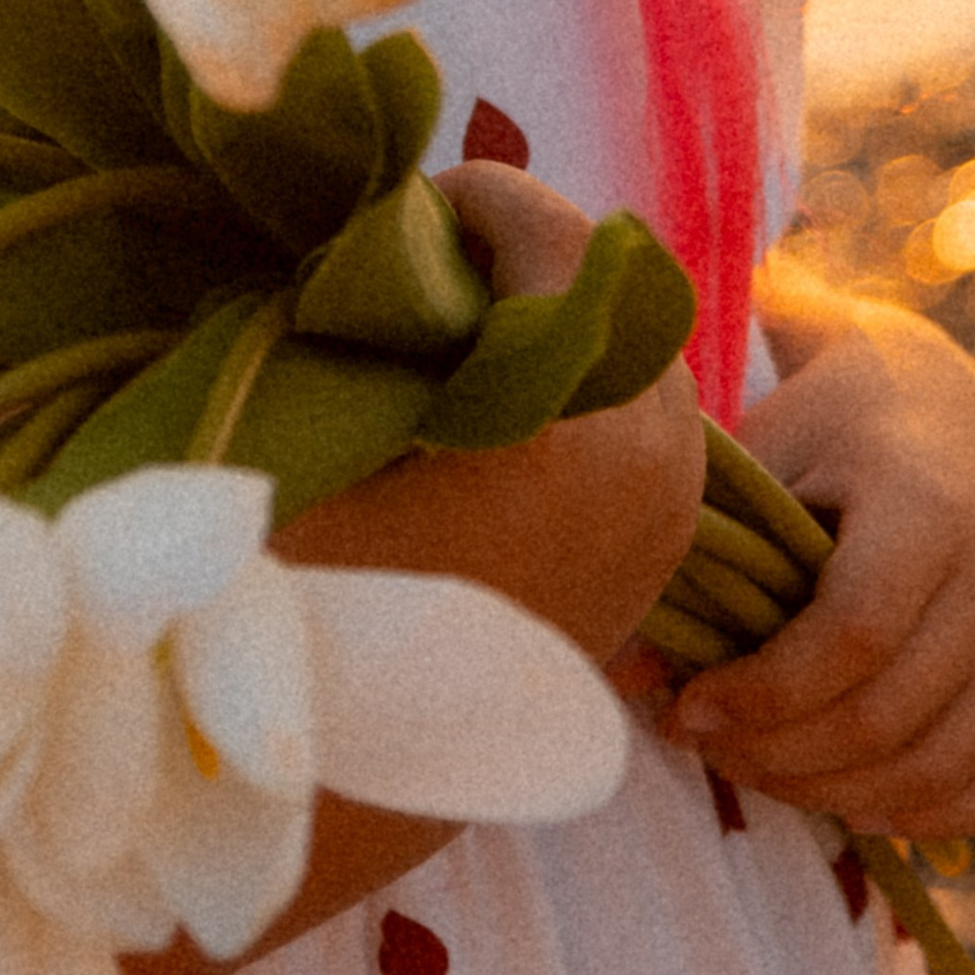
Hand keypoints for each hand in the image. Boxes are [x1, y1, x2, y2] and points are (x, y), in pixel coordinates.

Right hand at [274, 161, 703, 668]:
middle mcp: (647, 463)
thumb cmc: (308, 603)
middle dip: (525, 256)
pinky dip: (583, 392)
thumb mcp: (310, 429)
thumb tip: (383, 234)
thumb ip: (362, 314)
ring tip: (459, 339)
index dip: (480, 200)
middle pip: (612, 286)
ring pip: (638, 354)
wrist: (354, 774)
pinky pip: (645, 426)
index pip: (555, 234)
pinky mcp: (657, 557)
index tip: (412, 211)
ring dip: (558, 323)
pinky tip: (494, 413)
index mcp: (570, 424)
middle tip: (430, 267)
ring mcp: (666, 515)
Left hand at [663, 274, 974, 839]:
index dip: (764, 694)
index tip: (685, 707)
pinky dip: (924, 815)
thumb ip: (697, 556)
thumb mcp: (757, 461)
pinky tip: (850, 802)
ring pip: (941, 769)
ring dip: (836, 797)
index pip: (853, 637)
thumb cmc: (820, 428)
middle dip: (782, 756)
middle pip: (890, 717)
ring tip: (758, 771)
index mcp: (929, 505)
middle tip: (706, 747)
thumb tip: (624, 674)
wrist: (931, 405)